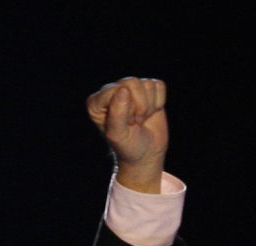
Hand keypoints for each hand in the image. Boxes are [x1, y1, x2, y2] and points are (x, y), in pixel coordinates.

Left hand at [86, 77, 168, 192]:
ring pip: (147, 84)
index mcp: (96, 102)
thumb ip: (117, 113)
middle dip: (140, 106)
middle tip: (135, 122)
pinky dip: (159, 102)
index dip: (128, 108)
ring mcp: (129, 89)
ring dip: (149, 106)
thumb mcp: (118, 135)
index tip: (127, 124)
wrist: (145, 155)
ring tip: (141, 119)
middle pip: (132, 82)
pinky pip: (159, 86)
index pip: (117, 89)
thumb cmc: (128, 146)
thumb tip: (124, 89)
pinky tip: (150, 113)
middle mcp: (111, 92)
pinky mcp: (147, 90)